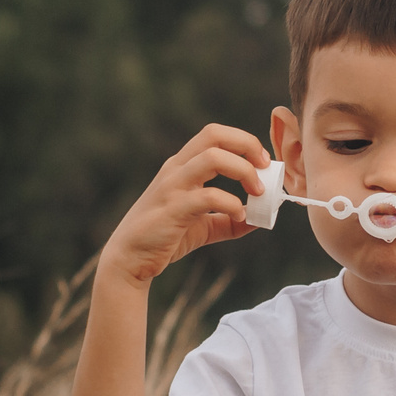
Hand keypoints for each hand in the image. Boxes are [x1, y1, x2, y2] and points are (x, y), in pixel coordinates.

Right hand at [98, 124, 269, 290]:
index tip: (264, 163)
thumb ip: (229, 220)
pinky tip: (239, 217)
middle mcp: (177, 168)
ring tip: (257, 193)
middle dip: (247, 145)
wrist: (130, 260)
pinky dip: (231, 204)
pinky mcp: (172, 209)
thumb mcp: (203, 226)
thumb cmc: (165, 237)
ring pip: (212, 157)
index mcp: (183, 166)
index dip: (244, 142)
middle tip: (266, 168)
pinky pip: (208, 196)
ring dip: (244, 170)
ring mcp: (172, 186)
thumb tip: (260, 219)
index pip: (215, 134)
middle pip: (214, 135)